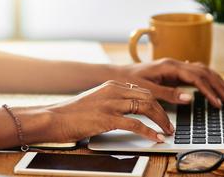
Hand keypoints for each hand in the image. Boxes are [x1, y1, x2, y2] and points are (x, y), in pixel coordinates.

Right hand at [44, 80, 173, 142]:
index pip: (143, 91)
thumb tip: (132, 109)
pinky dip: (149, 132)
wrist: (54, 118)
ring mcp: (111, 103)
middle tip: (169, 125)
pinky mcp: (107, 118)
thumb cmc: (73, 112)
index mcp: (112, 85)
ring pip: (146, 108)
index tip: (164, 114)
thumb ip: (114, 100)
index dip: (157, 103)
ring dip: (160, 121)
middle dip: (163, 112)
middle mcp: (114, 91)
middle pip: (148, 97)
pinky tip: (156, 137)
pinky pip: (136, 124)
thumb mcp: (97, 99)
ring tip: (167, 131)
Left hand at [115, 58, 223, 107]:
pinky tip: (211, 82)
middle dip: (217, 85)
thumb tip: (190, 99)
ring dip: (214, 80)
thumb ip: (168, 94)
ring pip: (201, 69)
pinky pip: (194, 71)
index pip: (196, 77)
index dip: (209, 91)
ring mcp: (174, 65)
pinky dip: (205, 77)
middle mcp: (174, 63)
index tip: (218, 102)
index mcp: (169, 66)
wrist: (118, 74)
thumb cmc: (129, 81)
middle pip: (203, 72)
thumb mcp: (147, 90)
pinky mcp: (172, 70)